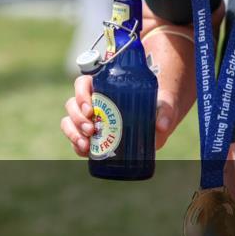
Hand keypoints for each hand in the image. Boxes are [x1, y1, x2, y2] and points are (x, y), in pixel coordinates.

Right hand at [60, 76, 177, 155]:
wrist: (154, 125)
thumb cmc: (156, 108)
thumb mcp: (163, 105)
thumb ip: (165, 111)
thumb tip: (162, 126)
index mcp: (104, 87)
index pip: (83, 84)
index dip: (81, 94)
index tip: (90, 108)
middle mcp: (92, 102)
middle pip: (73, 104)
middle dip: (78, 117)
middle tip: (91, 129)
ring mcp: (88, 119)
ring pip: (69, 121)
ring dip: (73, 132)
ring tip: (86, 144)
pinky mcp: (89, 136)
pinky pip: (74, 138)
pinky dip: (76, 145)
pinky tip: (84, 151)